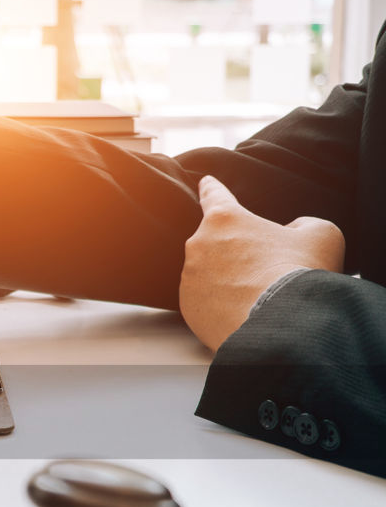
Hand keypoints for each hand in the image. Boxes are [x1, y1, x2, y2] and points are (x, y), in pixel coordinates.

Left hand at [180, 175, 344, 350]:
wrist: (280, 323)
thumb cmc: (300, 273)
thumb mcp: (320, 235)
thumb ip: (303, 225)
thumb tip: (289, 234)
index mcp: (225, 219)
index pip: (215, 196)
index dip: (212, 188)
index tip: (204, 182)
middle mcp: (198, 244)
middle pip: (217, 243)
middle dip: (237, 254)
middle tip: (265, 271)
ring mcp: (189, 277)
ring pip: (211, 275)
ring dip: (230, 281)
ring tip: (259, 297)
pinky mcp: (187, 306)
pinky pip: (206, 302)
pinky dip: (222, 305)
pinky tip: (245, 312)